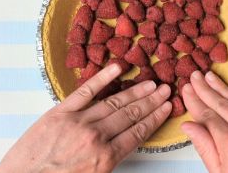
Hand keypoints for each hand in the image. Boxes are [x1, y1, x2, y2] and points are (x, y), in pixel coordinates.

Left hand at [0, 64, 171, 172]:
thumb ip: (110, 159)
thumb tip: (126, 142)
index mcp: (105, 158)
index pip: (138, 132)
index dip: (155, 118)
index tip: (167, 107)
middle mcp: (96, 137)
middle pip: (131, 115)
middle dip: (151, 102)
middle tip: (166, 89)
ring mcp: (79, 121)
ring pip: (115, 102)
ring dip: (136, 91)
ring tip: (151, 83)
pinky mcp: (60, 111)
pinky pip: (86, 91)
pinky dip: (103, 78)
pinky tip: (118, 68)